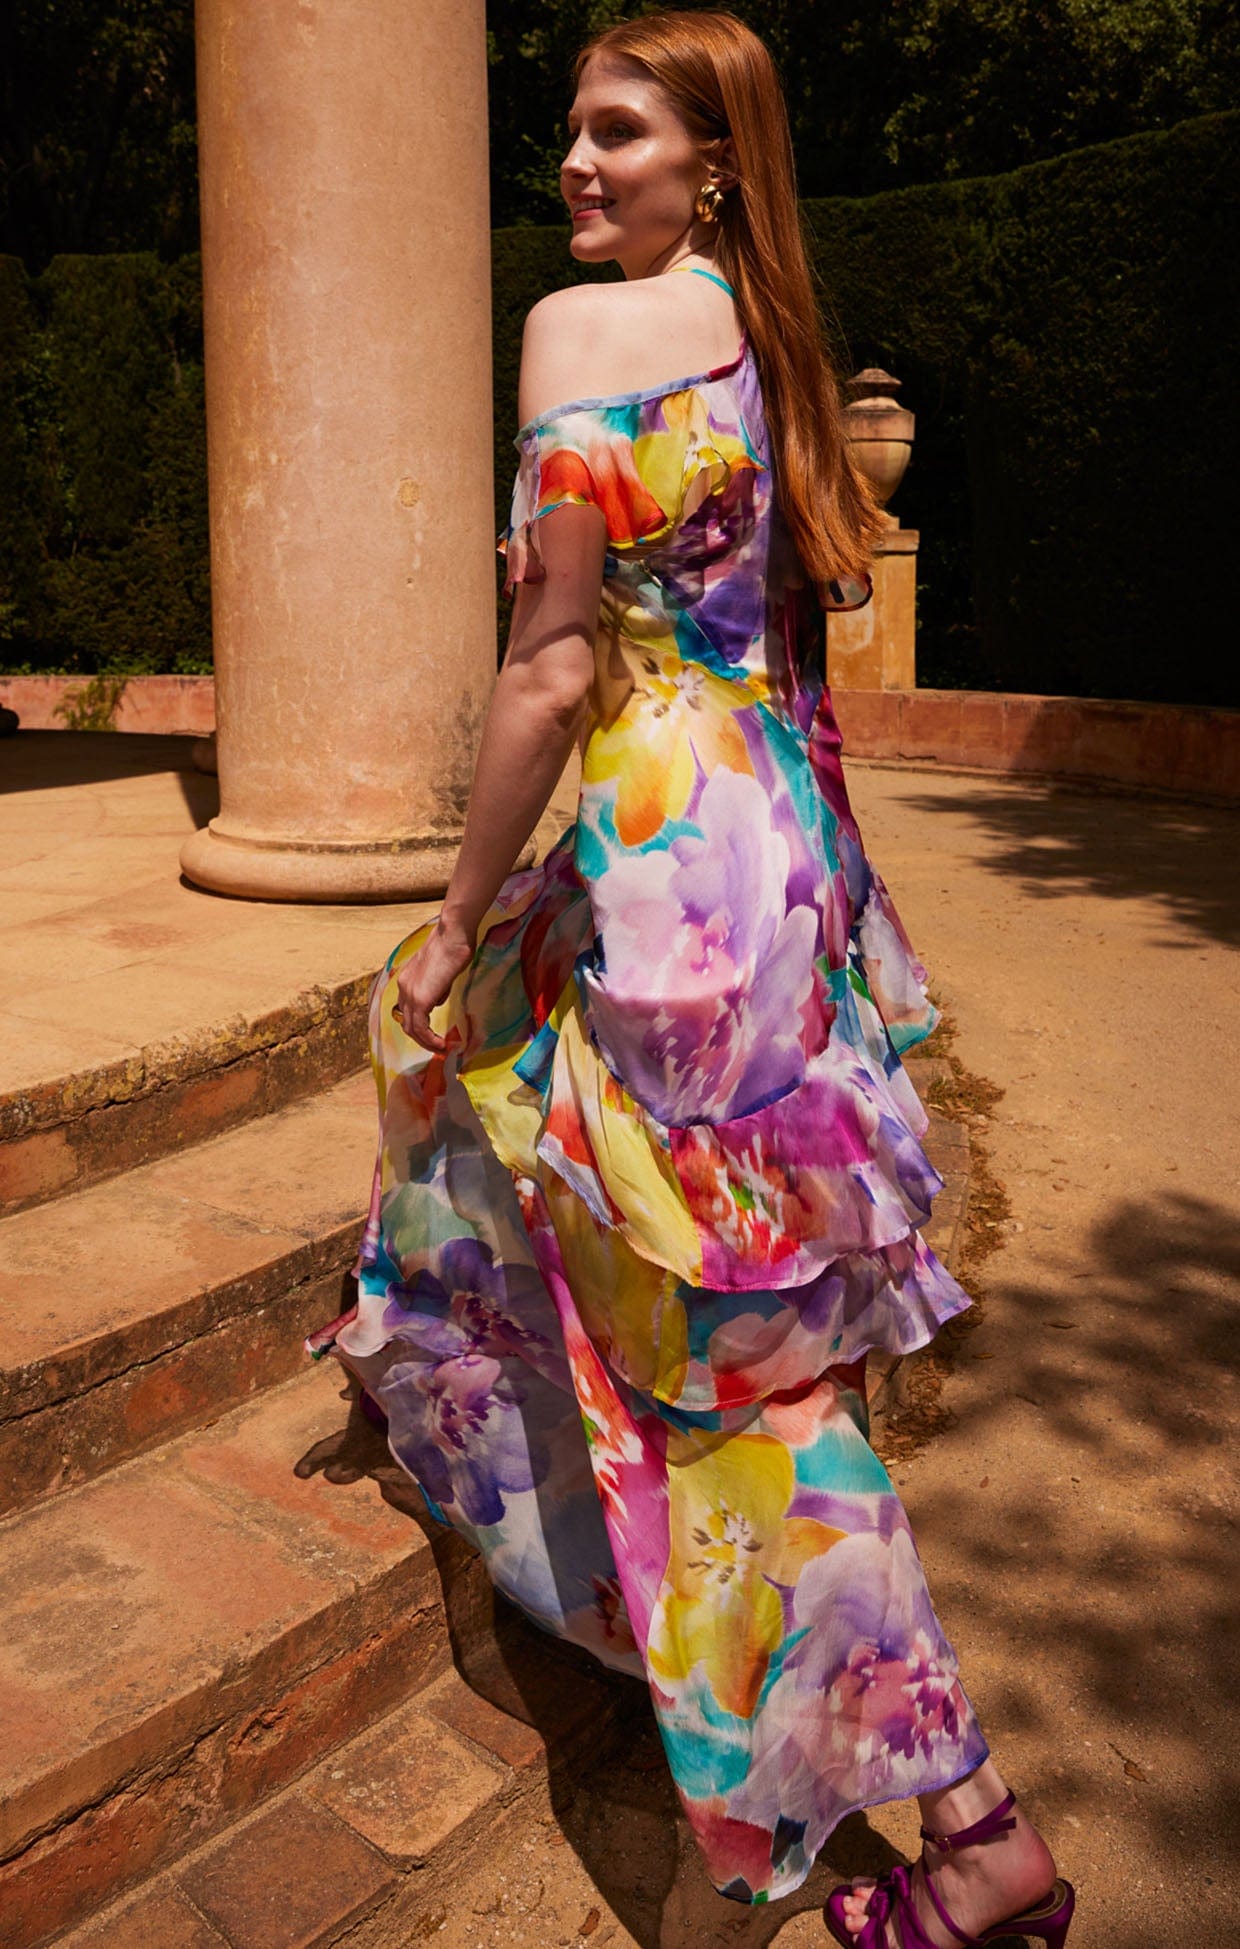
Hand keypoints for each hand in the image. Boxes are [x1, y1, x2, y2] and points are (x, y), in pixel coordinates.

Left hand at [391, 919, 474, 1053]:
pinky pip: (421, 1028)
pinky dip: (430, 1040)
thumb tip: (439, 999)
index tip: (433, 1033)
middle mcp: (403, 987)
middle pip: (406, 1022)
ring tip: (441, 1049)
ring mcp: (410, 993)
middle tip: (437, 1046)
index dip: (419, 1024)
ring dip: (426, 1042)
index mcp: (407, 979)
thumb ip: (438, 986)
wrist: (453, 933)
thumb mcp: (443, 970)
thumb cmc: (454, 945)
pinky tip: (441, 1044)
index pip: (407, 1009)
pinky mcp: (420, 999)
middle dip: (421, 1038)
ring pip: (412, 1029)